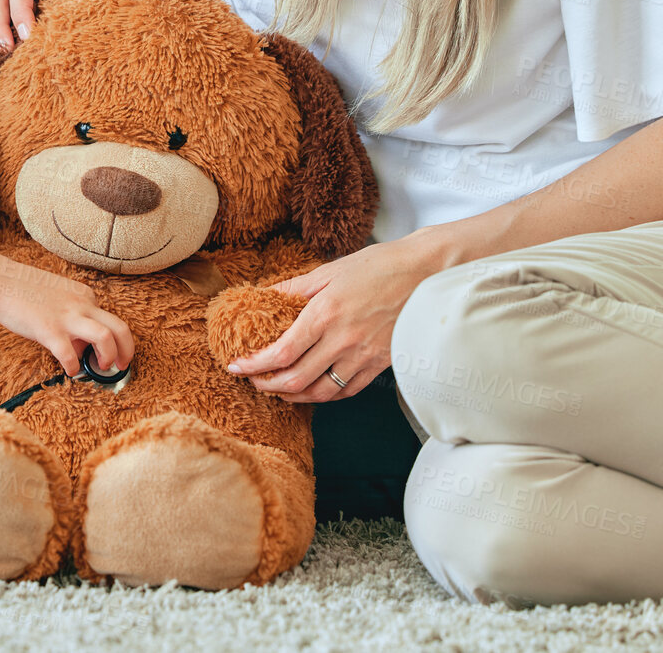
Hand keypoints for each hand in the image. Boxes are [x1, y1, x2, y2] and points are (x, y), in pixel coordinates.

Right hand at [0, 264, 134, 377]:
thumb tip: (79, 344)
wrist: (0, 281)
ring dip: (110, 357)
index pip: (109, 320)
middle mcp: (82, 305)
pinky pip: (70, 355)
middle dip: (127, 351)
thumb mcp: (59, 296)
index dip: (110, 340)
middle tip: (122, 365)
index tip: (101, 352)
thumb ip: (73, 316)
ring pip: (106, 338)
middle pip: (120, 328)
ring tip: (101, 367)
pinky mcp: (50, 330)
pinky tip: (69, 370)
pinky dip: (74, 368)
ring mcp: (67, 317)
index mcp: (85, 296)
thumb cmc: (25, 289)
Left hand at [224, 240, 433, 402]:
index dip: (255, 365)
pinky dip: (325, 395)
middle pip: (296, 379)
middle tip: (253, 381)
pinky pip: (347, 390)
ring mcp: (364, 356)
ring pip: (321, 392)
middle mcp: (343, 340)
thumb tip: (263, 295)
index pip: (281, 352)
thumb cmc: (377, 266)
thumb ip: (293, 288)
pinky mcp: (381, 364)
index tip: (236, 366)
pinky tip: (313, 390)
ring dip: (294, 396)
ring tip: (278, 390)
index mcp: (325, 314)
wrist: (426, 273)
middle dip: (268, 385)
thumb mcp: (329, 271)